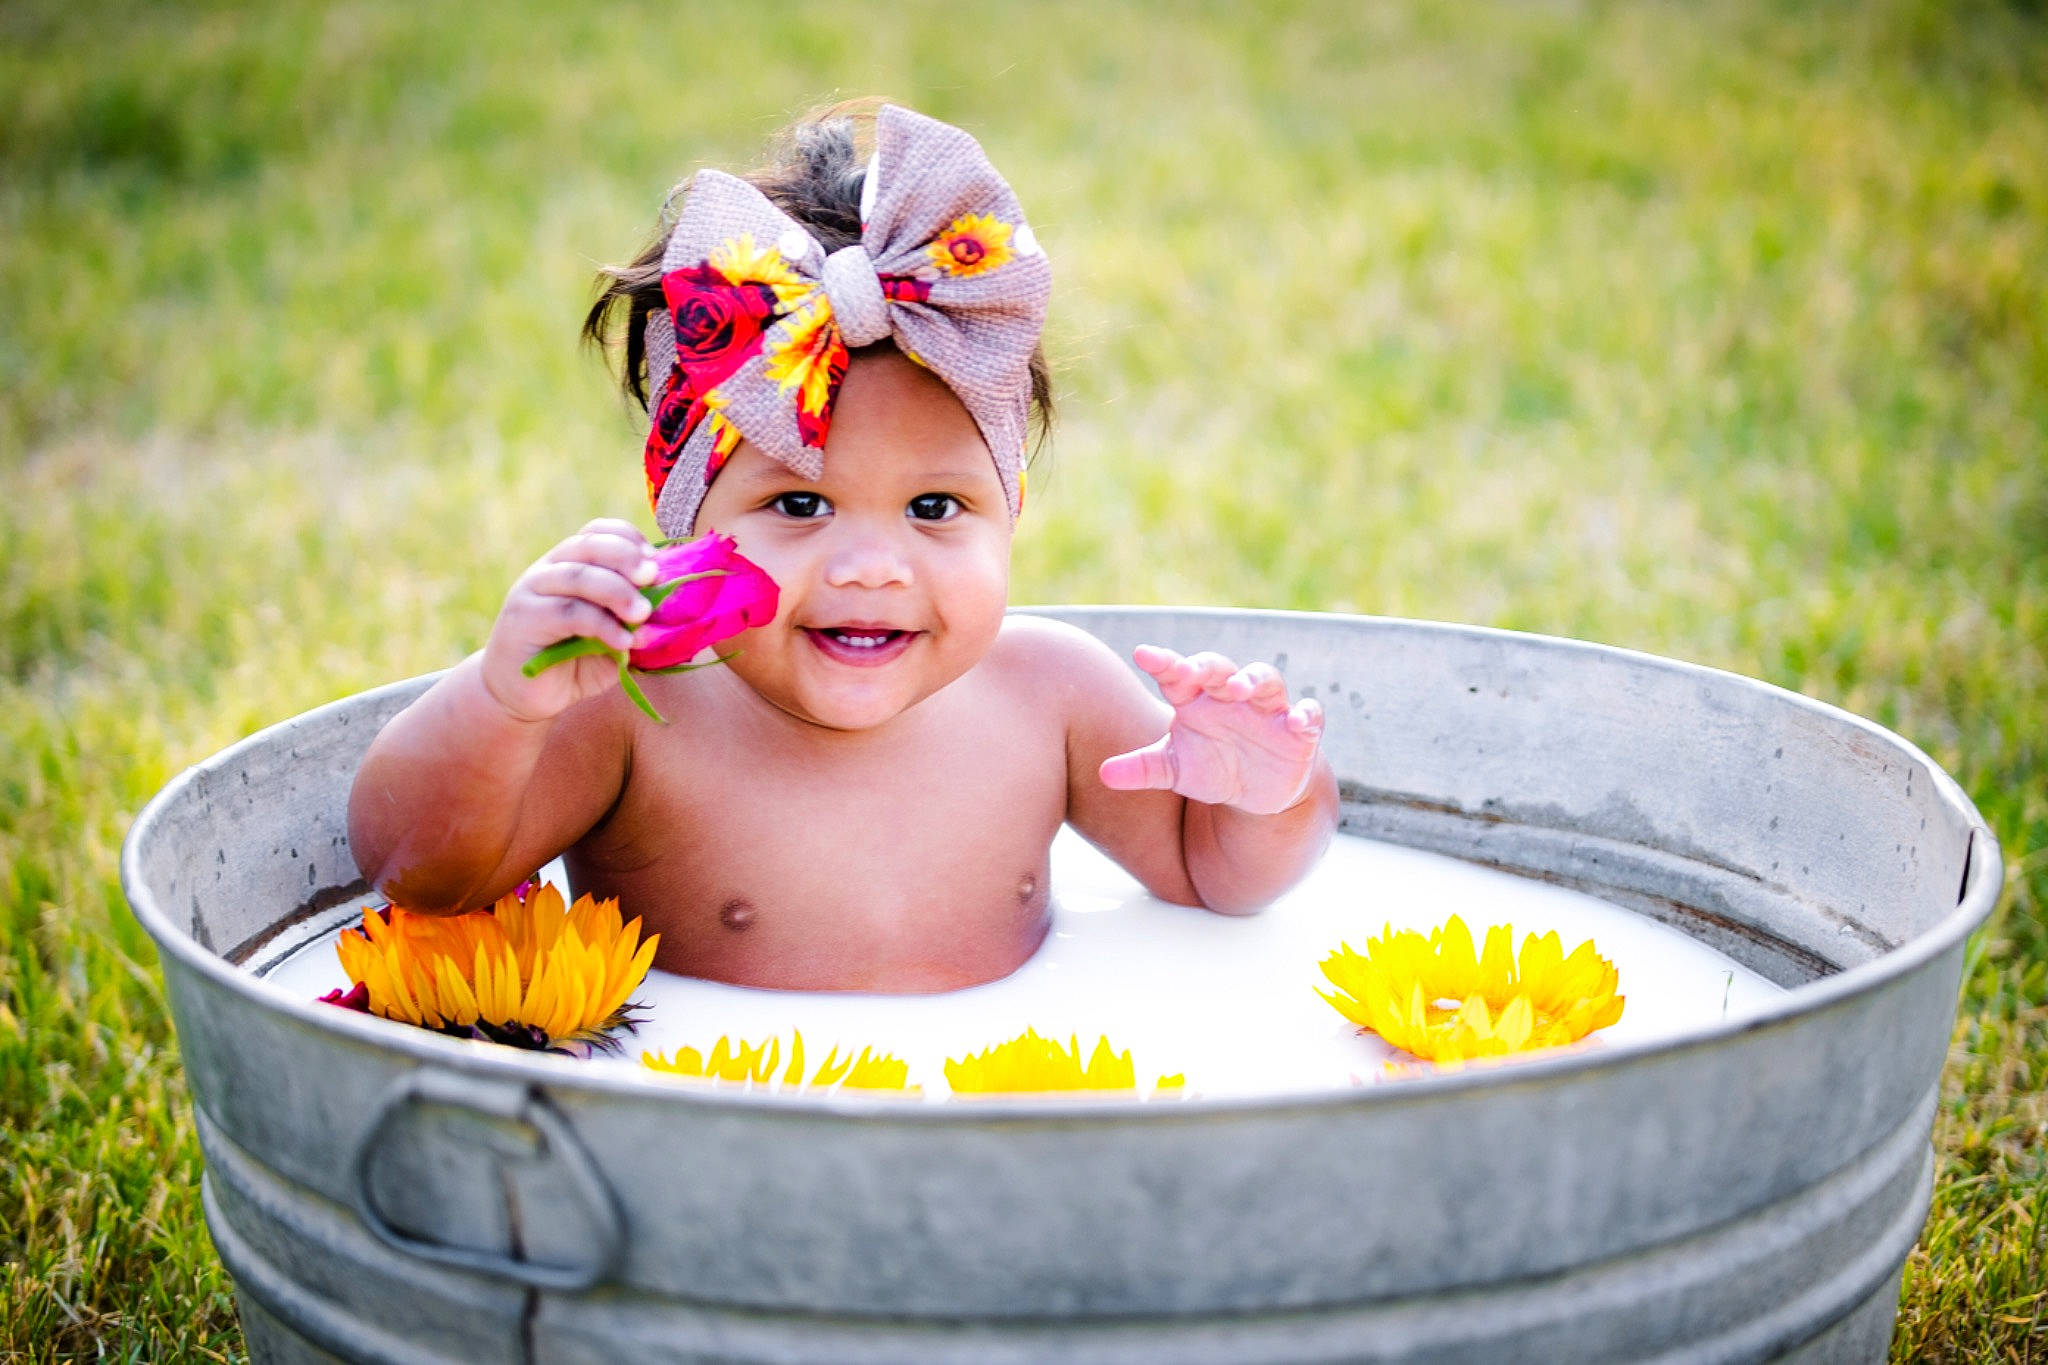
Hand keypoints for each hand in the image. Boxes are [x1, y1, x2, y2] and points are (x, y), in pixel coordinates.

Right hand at [477, 518, 658, 722]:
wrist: (522, 697)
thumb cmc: (572, 664)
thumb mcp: (611, 638)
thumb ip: (632, 621)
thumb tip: (667, 609)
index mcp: (569, 563)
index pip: (597, 532)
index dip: (628, 539)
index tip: (656, 561)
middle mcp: (548, 570)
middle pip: (589, 546)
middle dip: (626, 558)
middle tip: (653, 578)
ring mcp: (531, 592)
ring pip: (579, 576)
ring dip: (618, 591)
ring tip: (643, 614)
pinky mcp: (523, 620)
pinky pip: (568, 613)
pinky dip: (602, 625)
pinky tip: (623, 642)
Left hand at [1099, 645, 1325, 814]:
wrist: (1254, 795)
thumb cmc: (1210, 768)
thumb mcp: (1175, 771)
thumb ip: (1143, 768)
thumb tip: (1103, 773)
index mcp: (1197, 699)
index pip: (1177, 674)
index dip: (1163, 662)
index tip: (1143, 654)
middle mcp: (1231, 695)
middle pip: (1220, 668)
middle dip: (1207, 666)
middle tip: (1191, 670)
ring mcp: (1267, 709)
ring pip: (1265, 679)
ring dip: (1253, 679)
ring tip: (1239, 688)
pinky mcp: (1299, 730)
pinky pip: (1309, 714)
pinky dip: (1306, 714)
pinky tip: (1298, 720)